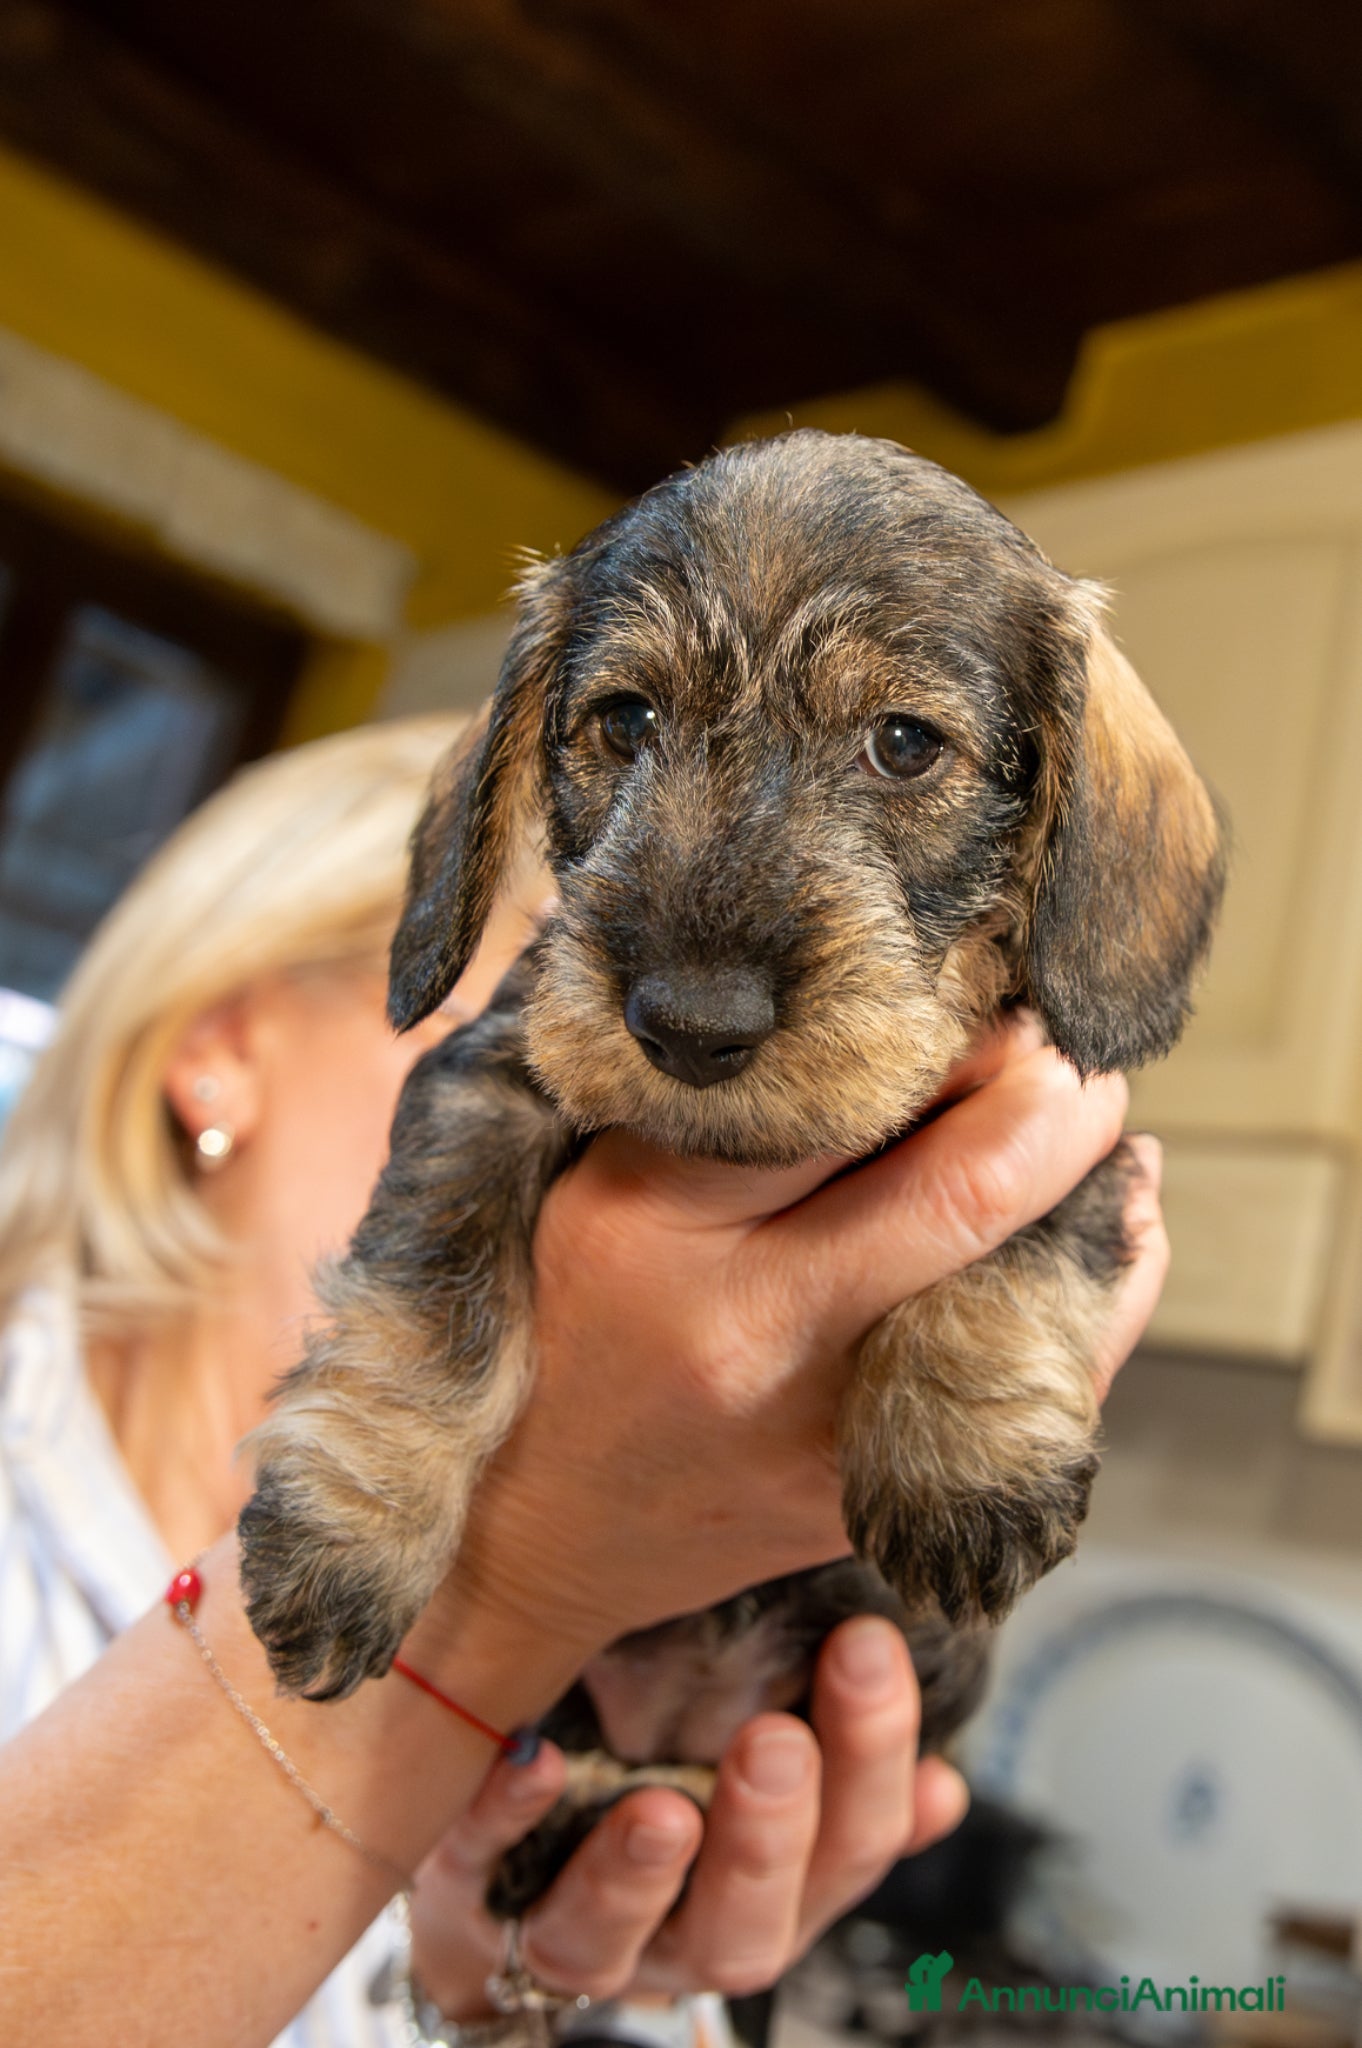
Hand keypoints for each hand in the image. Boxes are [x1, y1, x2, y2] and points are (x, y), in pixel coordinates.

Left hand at [408, 1614, 967, 2012]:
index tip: (869, 1644)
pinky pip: (482, 1866)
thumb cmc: (665, 1789)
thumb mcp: (762, 1785)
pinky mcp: (470, 1890)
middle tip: (775, 1743)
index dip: (870, 1760)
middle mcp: (682, 1933)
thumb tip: (944, 1787)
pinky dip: (507, 1816)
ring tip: (661, 1812)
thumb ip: (845, 1779)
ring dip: (638, 1875)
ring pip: (609, 1939)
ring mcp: (572, 1928)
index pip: (848, 1849)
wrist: (502, 1883)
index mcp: (773, 1895)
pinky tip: (533, 1761)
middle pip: (743, 1926)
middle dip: (767, 1839)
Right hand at [447, 1016, 1153, 1656]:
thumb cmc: (568, 1322)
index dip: (956, 1042)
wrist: (528, 1530)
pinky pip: (1029, 1398)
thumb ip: (731, 1105)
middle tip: (1082, 1060)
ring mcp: (826, 1437)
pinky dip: (1085, 1310)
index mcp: (662, 1227)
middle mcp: (756, 1338)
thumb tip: (898, 1019)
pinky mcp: (876, 1500)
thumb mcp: (604, 1182)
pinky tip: (1097, 1249)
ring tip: (1111, 1149)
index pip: (845, 1101)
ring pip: (1030, 1304)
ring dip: (1098, 1209)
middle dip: (1058, 1108)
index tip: (1000, 1005)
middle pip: (965, 1198)